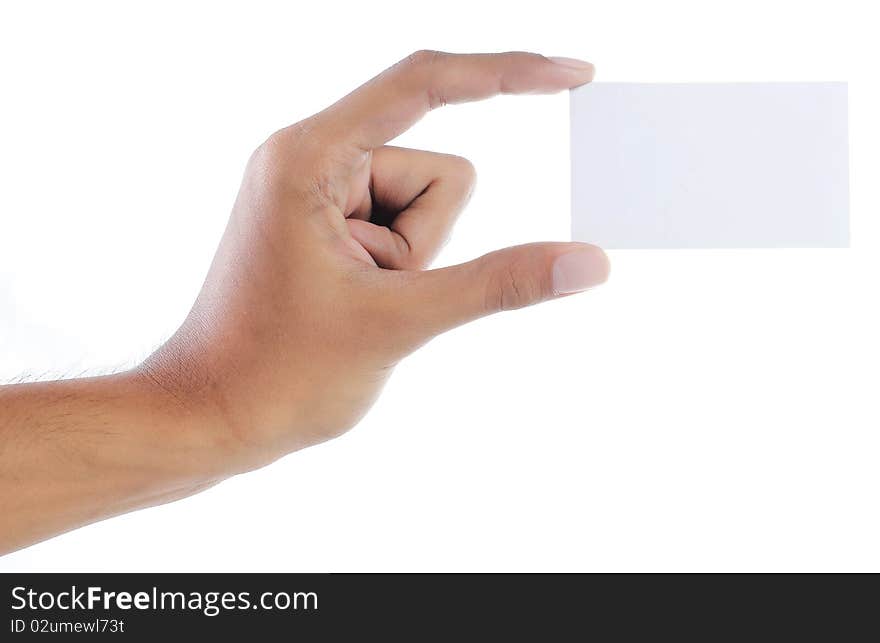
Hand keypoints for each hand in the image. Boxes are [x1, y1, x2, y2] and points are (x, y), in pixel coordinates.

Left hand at [140, 51, 609, 473]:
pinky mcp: (330, 223)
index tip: (572, 74)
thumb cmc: (278, 374)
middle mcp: (312, 158)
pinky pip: (405, 230)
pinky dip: (400, 270)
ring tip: (357, 301)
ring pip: (427, 207)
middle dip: (427, 244)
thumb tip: (589, 262)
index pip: (422, 85)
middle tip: (370, 293)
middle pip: (439, 173)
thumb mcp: (400, 322)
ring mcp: (321, 193)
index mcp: (309, 157)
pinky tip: (353, 302)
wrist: (213, 417)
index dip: (504, 73)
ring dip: (412, 262)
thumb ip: (500, 284)